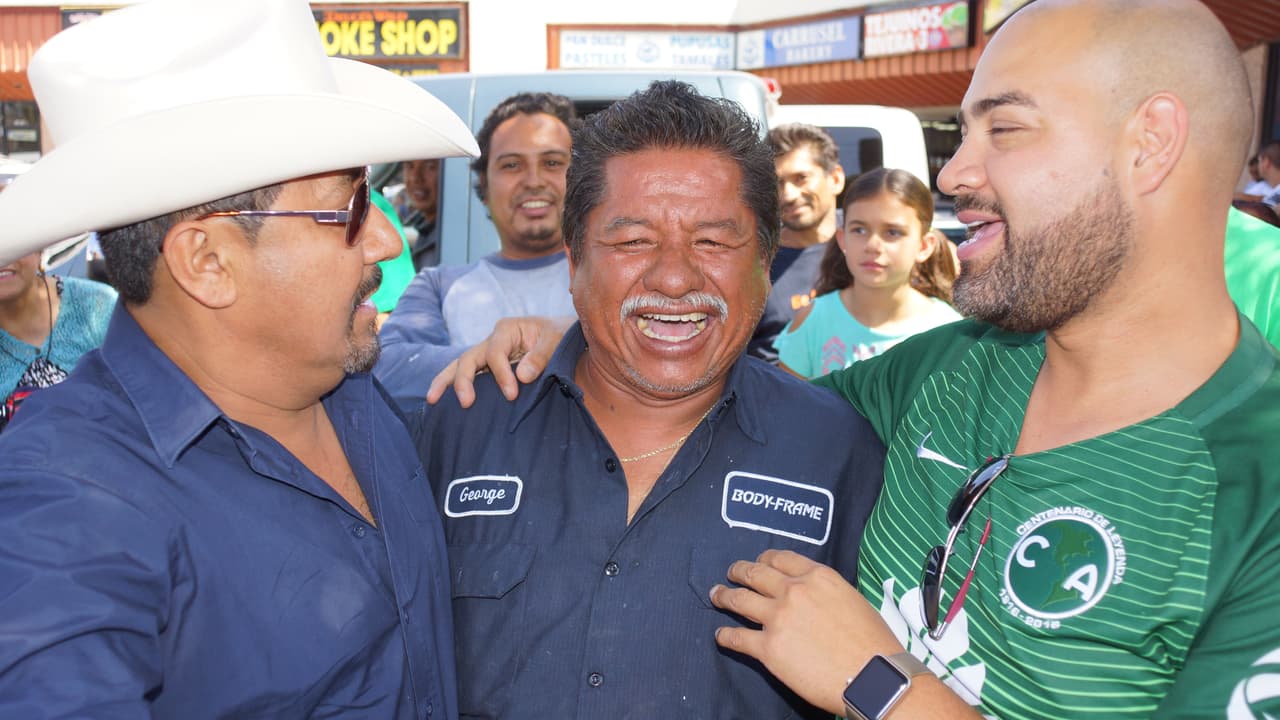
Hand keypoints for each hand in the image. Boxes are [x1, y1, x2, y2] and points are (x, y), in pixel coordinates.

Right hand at [425, 315, 572, 407]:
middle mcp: (493, 340)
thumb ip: (541, 356)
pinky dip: (452, 385)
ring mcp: (488, 354)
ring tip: (432, 400)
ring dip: (445, 382)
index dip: (501, 374)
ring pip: (460, 366)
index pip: (495, 352)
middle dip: (464, 380)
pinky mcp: (488, 368)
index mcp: (508, 329)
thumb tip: (522, 376)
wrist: (564, 338)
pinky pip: (467, 375)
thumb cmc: (561, 336)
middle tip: (466, 403)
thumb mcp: (557, 341)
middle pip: (469, 358)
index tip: (512, 395)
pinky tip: (441, 402)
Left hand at [710, 549, 902, 714]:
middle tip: (732, 573)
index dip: (764, 559)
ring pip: (739, 600)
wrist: (873, 678)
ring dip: (724, 596)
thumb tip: (813, 596)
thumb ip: (826, 591)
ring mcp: (778, 618)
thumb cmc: (872, 643)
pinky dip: (725, 636)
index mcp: (817, 577)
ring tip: (717, 595)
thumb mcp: (853, 599)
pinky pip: (737, 637)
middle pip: (755, 574)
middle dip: (739, 571)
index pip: (780, 558)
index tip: (758, 562)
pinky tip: (720, 636)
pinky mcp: (768, 648)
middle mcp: (794, 591)